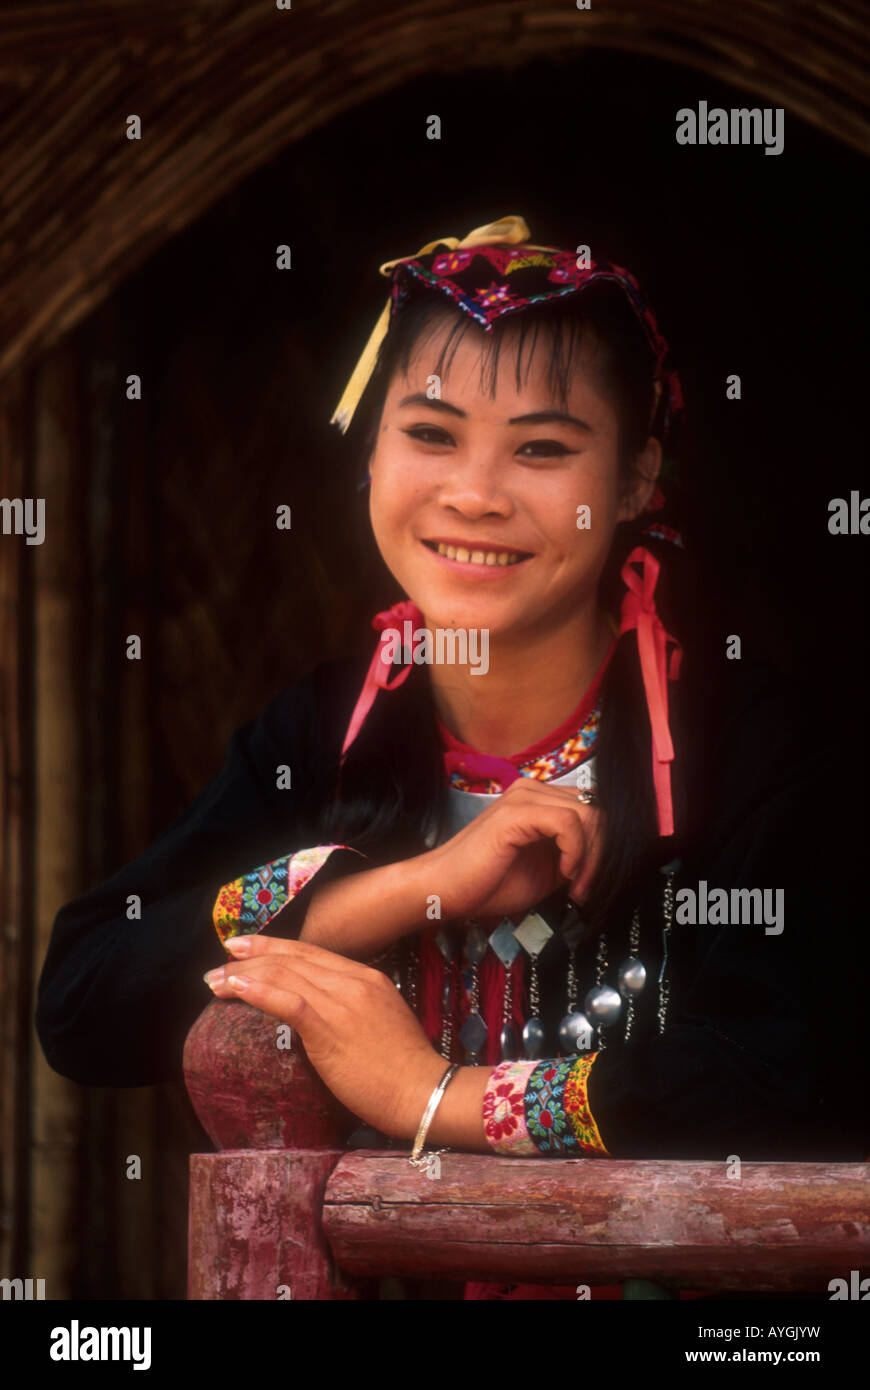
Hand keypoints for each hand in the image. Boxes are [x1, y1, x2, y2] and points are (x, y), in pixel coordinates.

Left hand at [203, 934, 445, 1138]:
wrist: (422, 1093)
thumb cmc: (403, 1069)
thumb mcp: (381, 1021)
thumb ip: (351, 1007)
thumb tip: (320, 1011)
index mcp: (366, 977)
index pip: (310, 952)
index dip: (273, 946)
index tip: (244, 947)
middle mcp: (353, 981)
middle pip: (292, 958)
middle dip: (250, 958)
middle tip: (218, 964)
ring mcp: (343, 1002)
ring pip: (284, 974)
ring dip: (243, 975)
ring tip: (215, 980)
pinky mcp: (330, 1029)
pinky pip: (288, 1001)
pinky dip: (258, 991)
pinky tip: (236, 988)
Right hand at [421, 777, 603, 920]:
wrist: (445, 891)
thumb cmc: (488, 883)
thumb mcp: (546, 870)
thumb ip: (573, 855)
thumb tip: (606, 858)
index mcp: (539, 800)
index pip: (592, 808)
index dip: (601, 846)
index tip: (588, 883)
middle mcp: (533, 790)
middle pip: (596, 808)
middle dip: (601, 852)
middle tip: (585, 887)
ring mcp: (523, 797)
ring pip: (588, 813)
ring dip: (592, 855)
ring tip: (574, 884)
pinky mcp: (516, 813)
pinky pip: (569, 821)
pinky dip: (575, 850)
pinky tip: (563, 872)